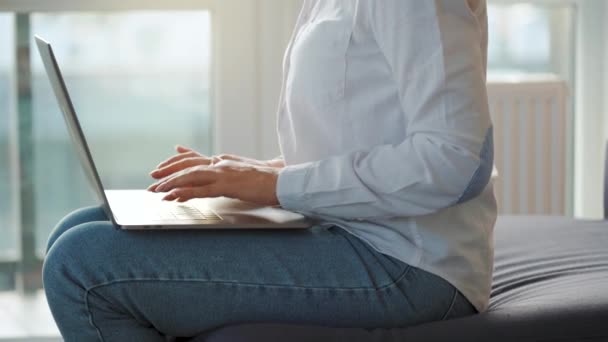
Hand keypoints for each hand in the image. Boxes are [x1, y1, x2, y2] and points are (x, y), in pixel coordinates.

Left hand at [149, 145, 283, 179]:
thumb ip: (225, 167)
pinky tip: (176, 196)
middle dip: (167, 173)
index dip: (174, 164)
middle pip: (187, 165)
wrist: (283, 181)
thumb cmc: (265, 179)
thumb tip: (214, 165)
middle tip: (152, 182)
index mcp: (223, 160)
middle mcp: (221, 163)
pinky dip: (187, 192)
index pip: (192, 159)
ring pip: (191, 175)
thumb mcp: (242, 170)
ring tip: (158, 191)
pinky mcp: (229, 185)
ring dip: (172, 183)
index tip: (159, 170)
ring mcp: (224, 173)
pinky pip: (203, 189)